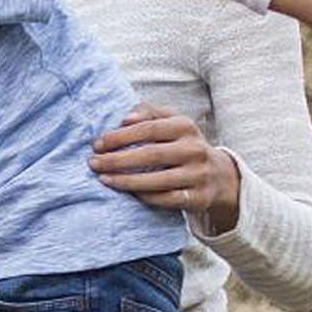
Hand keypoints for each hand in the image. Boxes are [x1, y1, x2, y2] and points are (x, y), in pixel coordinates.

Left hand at [89, 103, 240, 233]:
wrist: (218, 175)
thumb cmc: (181, 144)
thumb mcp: (171, 122)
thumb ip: (148, 113)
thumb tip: (126, 118)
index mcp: (185, 126)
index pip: (149, 128)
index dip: (120, 137)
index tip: (97, 144)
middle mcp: (194, 149)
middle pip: (151, 155)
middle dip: (117, 160)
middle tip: (93, 163)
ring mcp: (198, 174)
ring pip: (158, 180)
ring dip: (126, 181)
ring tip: (103, 179)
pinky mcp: (197, 197)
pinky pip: (166, 199)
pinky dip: (144, 197)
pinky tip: (126, 194)